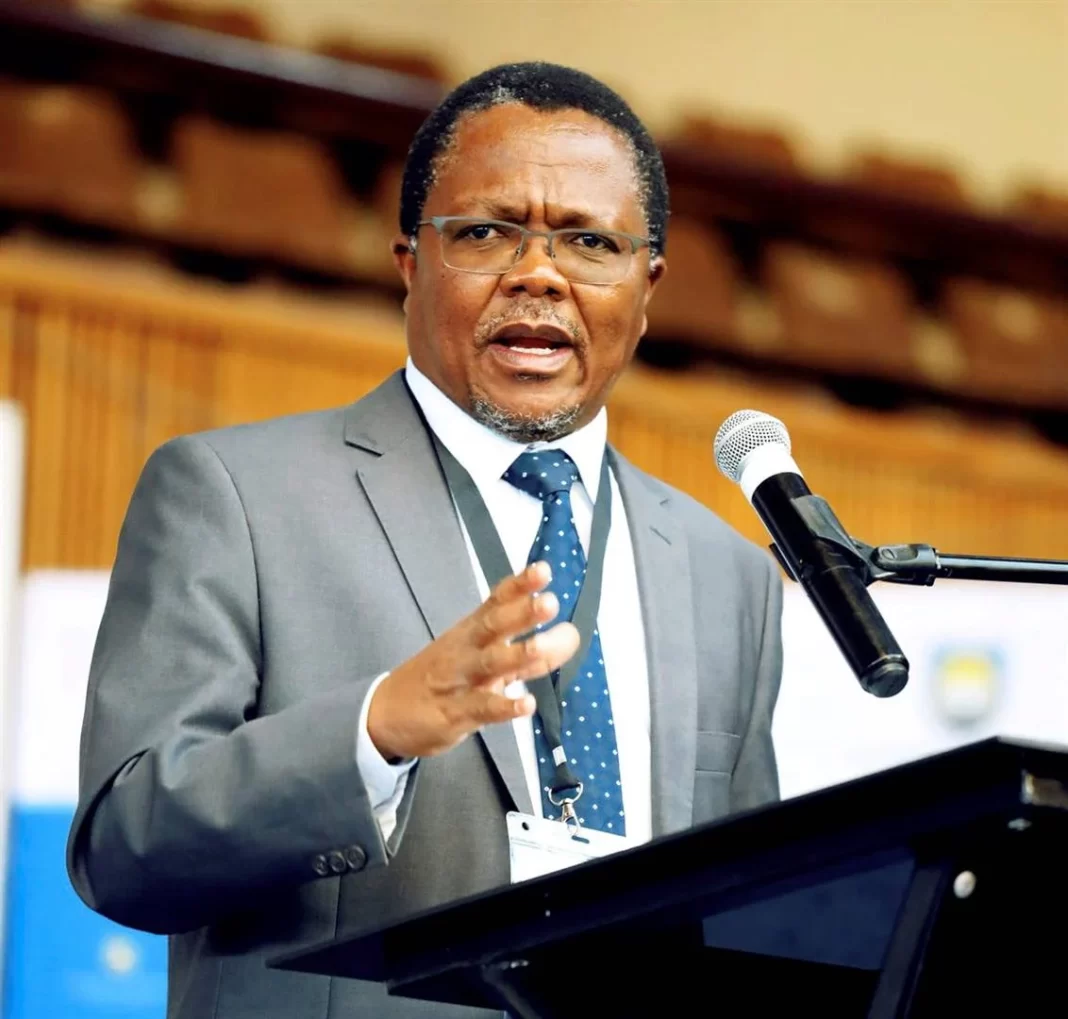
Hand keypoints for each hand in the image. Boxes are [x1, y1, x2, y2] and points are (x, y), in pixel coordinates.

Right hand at [367, 561, 578, 760]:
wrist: (385, 714)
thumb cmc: (441, 680)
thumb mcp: (481, 661)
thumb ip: (527, 653)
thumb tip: (569, 638)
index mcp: (471, 631)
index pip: (495, 602)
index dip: (519, 586)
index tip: (543, 570)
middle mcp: (465, 650)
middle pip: (493, 626)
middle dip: (521, 613)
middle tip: (549, 602)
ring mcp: (459, 681)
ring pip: (489, 664)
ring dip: (517, 654)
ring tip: (542, 646)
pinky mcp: (454, 714)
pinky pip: (482, 708)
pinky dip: (504, 706)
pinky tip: (526, 704)